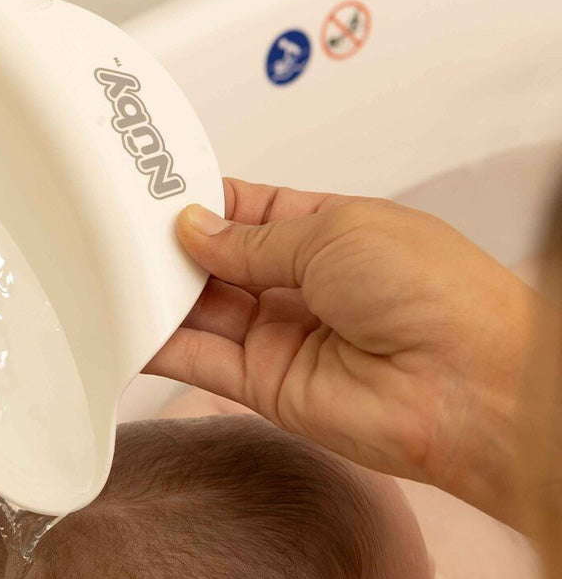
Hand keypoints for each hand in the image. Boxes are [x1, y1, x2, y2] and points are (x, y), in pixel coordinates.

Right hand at [145, 178, 539, 525]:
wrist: (464, 384)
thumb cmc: (435, 294)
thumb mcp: (333, 232)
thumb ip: (252, 240)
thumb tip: (196, 229)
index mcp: (329, 233)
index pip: (247, 213)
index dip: (202, 203)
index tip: (155, 192)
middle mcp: (301, 287)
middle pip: (216, 263)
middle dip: (172, 247)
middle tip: (122, 231)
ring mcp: (280, 337)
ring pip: (201, 312)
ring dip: (159, 294)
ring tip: (113, 272)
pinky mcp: (263, 386)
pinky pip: (198, 361)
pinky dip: (159, 345)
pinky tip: (128, 326)